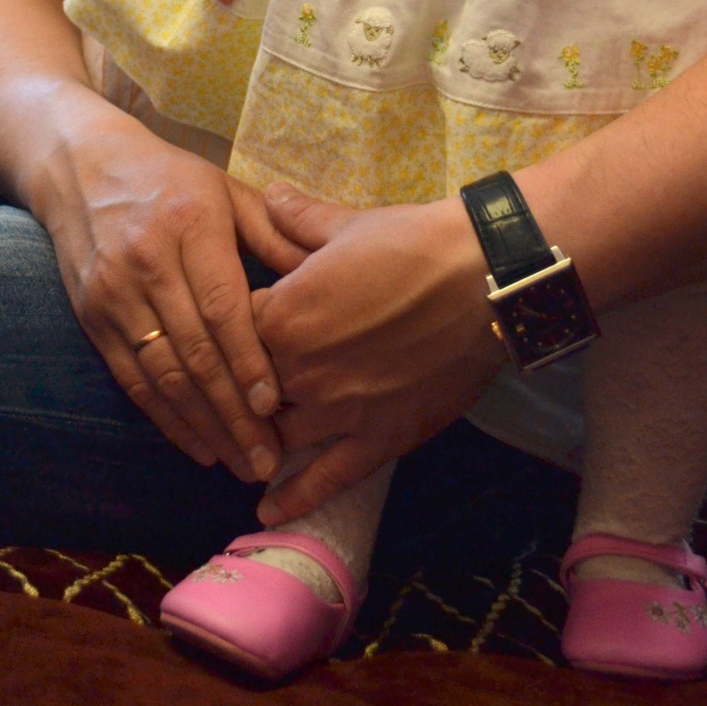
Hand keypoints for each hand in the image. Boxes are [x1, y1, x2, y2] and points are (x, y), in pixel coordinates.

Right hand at [44, 119, 310, 477]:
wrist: (82, 168)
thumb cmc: (172, 180)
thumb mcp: (225, 189)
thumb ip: (273, 232)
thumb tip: (321, 276)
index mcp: (191, 225)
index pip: (221, 305)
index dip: (247, 358)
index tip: (273, 403)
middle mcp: (148, 261)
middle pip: (194, 350)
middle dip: (232, 411)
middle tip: (267, 457)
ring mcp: (115, 294)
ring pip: (163, 374)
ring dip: (203, 426)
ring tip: (240, 464)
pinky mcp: (93, 319)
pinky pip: (133, 379)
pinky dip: (166, 418)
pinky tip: (197, 447)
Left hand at [246, 187, 503, 522]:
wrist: (482, 277)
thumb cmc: (414, 242)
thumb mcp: (349, 224)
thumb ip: (300, 219)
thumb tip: (270, 193)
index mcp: (283, 314)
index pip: (229, 333)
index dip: (226, 334)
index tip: (226, 334)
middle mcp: (298, 370)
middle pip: (245, 393)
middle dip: (234, 394)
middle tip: (224, 399)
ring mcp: (336, 410)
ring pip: (274, 438)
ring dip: (254, 445)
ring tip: (237, 453)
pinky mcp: (377, 439)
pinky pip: (326, 478)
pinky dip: (293, 498)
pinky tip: (266, 512)